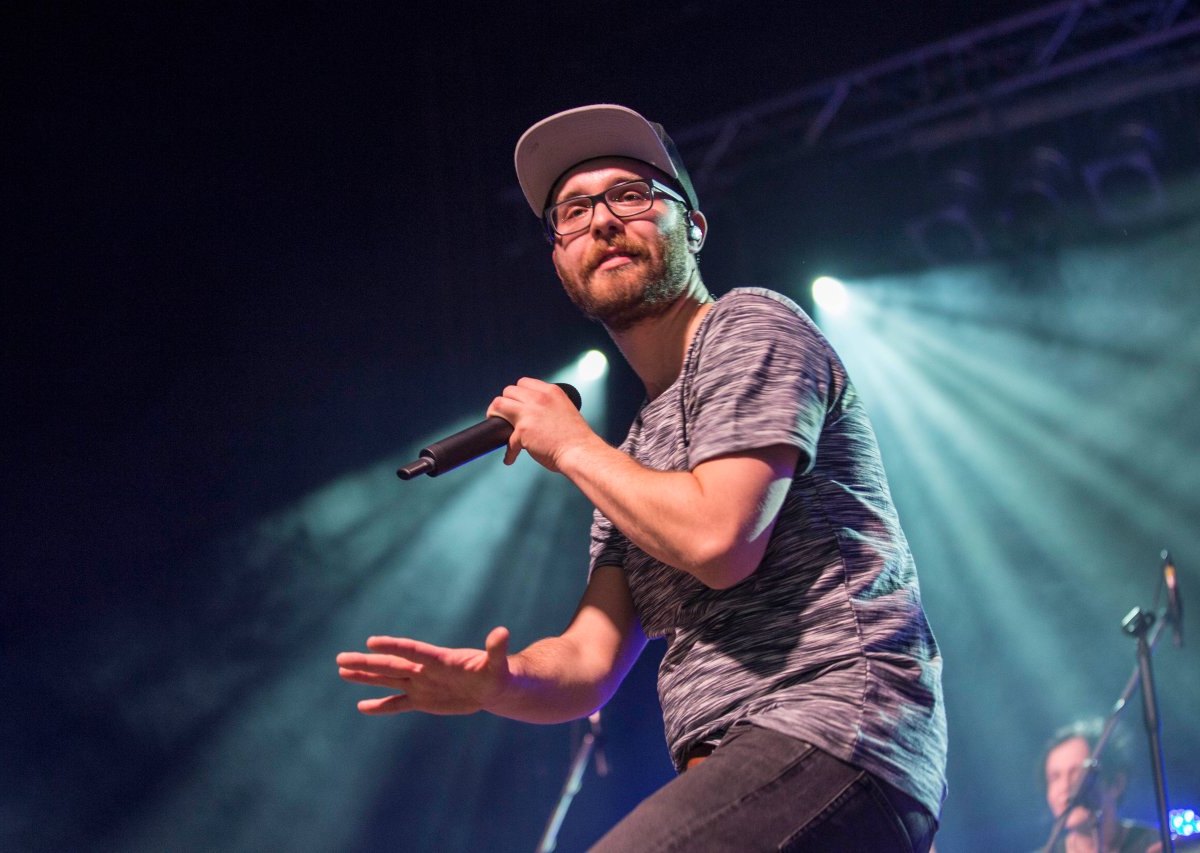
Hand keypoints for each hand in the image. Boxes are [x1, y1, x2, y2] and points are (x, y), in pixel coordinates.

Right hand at [336, 626, 511, 715]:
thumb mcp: (498, 665)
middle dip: (367, 663)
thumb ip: (496, 650)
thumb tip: (502, 633)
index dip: (393, 646)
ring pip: (388, 680)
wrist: (494, 687)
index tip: (371, 642)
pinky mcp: (423, 700)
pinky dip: (380, 705)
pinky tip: (361, 706)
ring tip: (341, 671)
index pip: (413, 651)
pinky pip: (397, 703)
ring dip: (365, 677)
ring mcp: (421, 684)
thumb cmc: (498, 673)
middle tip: (340, 658)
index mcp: (440, 660)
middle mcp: (425, 670)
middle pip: (391, 665)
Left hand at [487, 378, 595, 471]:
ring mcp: (529, 413)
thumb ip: (549, 406)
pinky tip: (511, 458)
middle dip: (504, 403)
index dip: (517, 394)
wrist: (581, 452)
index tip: (515, 404)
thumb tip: (531, 413)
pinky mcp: (523, 430)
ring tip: (496, 426)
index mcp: (551, 392)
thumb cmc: (576, 438)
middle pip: (509, 391)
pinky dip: (509, 453)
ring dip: (494, 415)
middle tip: (503, 416)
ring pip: (498, 405)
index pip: (523, 383)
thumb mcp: (565, 409)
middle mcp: (539, 398)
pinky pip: (508, 441)